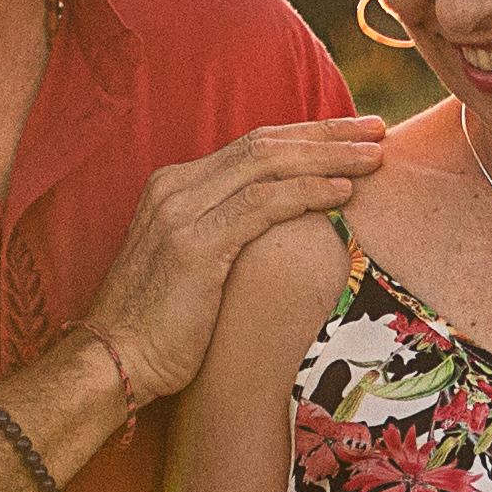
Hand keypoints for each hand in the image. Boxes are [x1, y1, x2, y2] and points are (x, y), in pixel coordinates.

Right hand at [80, 117, 389, 404]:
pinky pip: (262, 206)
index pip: (252, 147)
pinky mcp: (194, 244)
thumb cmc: (159, 328)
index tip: (352, 135)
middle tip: (378, 128)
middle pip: (265, 145)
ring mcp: (182, 212)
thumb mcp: (192, 267)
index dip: (307, 137)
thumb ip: (224, 235)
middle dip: (327, 133)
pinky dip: (306, 193)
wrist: (114, 362)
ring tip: (374, 157)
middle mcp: (176, 187)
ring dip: (328, 158)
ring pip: (268, 166)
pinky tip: (343, 191)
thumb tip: (278, 229)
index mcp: (174, 186)